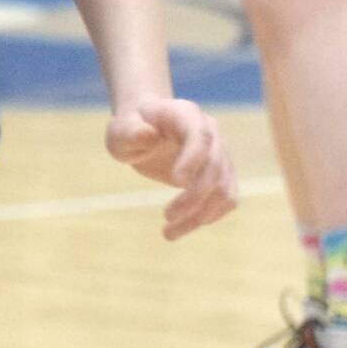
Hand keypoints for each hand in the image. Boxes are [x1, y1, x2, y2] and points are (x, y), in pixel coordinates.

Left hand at [104, 97, 237, 239]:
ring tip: (169, 233)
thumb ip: (130, 133)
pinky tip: (183, 228)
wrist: (146, 129)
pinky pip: (226, 199)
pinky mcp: (223, 174)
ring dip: (200, 215)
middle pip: (214, 167)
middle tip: (166, 216)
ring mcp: (221, 154)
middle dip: (193, 196)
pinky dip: (209, 217)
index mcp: (185, 114)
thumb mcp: (120, 131)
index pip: (199, 135)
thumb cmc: (131, 129)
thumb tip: (148, 134)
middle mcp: (210, 132)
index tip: (176, 180)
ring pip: (223, 189)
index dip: (193, 158)